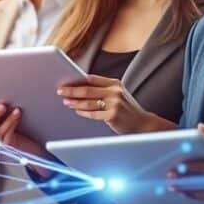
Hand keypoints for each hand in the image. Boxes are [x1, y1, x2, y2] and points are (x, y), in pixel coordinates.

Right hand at [0, 99, 52, 177]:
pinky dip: (12, 122)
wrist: (31, 140)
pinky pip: (8, 136)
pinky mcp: (9, 145)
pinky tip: (18, 112)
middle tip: (2, 105)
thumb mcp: (5, 109)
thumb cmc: (16, 120)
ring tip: (12, 108)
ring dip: (5, 119)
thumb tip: (0, 82)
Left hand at [57, 75, 173, 133]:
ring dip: (75, 102)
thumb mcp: (118, 95)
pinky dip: (83, 112)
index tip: (65, 82)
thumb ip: (102, 90)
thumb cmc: (127, 110)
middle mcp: (115, 91)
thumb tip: (79, 89)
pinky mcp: (113, 115)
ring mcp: (114, 103)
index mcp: (114, 83)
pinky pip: (93, 114)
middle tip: (60, 91)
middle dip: (72, 90)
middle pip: (87, 89)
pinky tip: (77, 111)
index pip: (91, 79)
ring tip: (66, 102)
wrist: (143, 124)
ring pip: (88, 102)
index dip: (76, 80)